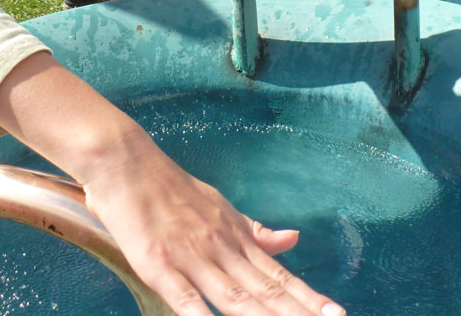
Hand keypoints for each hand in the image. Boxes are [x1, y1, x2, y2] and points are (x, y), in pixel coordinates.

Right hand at [82, 130, 345, 315]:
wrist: (125, 160)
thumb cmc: (167, 186)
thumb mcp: (217, 207)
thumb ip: (253, 230)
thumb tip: (293, 238)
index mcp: (234, 236)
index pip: (278, 275)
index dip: (307, 298)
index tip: (336, 314)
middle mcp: (220, 248)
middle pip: (266, 292)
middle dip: (299, 313)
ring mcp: (191, 257)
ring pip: (237, 298)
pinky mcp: (158, 264)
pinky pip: (186, 298)